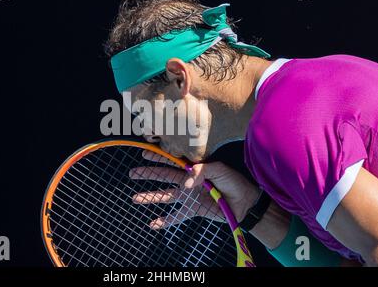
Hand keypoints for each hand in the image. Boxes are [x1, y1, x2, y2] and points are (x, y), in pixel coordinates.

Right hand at [129, 150, 259, 229]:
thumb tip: (185, 184)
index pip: (173, 160)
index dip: (159, 157)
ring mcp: (189, 196)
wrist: (244, 203)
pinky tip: (153, 224)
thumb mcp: (219, 170)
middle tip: (132, 173)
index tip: (145, 153)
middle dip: (148, 174)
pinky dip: (165, 221)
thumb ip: (201, 171)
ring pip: (165, 196)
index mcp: (194, 168)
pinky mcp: (193, 210)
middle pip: (164, 176)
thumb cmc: (234, 182)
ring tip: (134, 198)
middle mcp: (188, 181)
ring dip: (150, 197)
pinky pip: (176, 216)